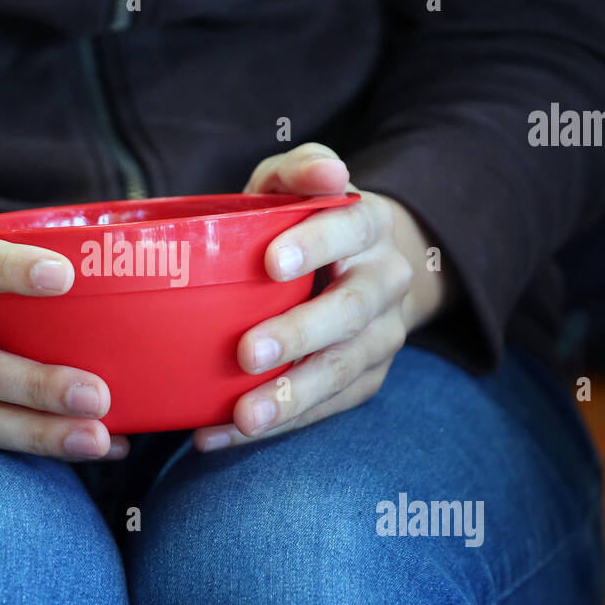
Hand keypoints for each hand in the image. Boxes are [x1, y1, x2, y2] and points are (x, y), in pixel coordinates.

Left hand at [193, 143, 449, 451]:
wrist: (361, 265)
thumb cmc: (303, 220)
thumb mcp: (295, 183)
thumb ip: (299, 169)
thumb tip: (328, 172)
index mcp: (369, 224)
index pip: (349, 228)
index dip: (314, 244)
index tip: (269, 262)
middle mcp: (386, 281)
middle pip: (350, 311)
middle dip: (298, 334)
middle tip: (246, 353)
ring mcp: (382, 336)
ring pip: (343, 370)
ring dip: (292, 396)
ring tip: (244, 417)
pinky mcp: (366, 380)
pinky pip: (325, 409)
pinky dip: (274, 425)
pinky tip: (218, 435)